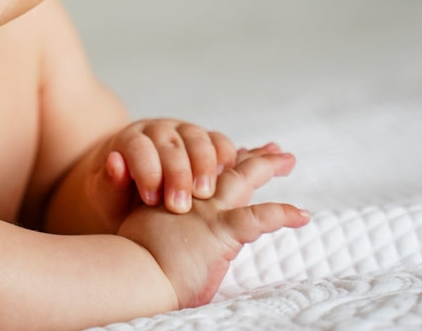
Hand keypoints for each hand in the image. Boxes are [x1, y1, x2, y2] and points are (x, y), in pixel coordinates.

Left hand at [86, 119, 236, 228]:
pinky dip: (226, 157)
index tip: (151, 200)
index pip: (138, 147)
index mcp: (128, 140)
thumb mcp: (104, 195)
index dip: (146, 171)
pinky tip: (228, 178)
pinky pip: (219, 141)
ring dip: (204, 166)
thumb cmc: (117, 195)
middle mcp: (156, 130)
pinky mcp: (205, 142)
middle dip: (177, 174)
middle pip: (170, 143)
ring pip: (197, 138)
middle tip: (180, 206)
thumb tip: (115, 162)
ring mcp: (182, 132)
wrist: (133, 190)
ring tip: (205, 195)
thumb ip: (108, 182)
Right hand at [118, 146, 308, 309]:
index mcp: (183, 195)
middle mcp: (198, 197)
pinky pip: (259, 217)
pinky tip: (301, 215)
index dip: (228, 159)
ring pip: (244, 178)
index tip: (244, 152)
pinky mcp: (222, 231)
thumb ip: (143, 201)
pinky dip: (281, 214)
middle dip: (254, 157)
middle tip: (276, 150)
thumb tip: (119, 164)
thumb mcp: (143, 221)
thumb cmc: (139, 255)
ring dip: (266, 166)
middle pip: (229, 167)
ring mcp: (211, 211)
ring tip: (287, 159)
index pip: (209, 170)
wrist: (138, 270)